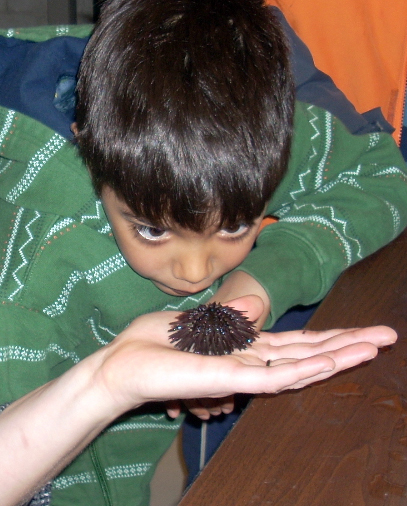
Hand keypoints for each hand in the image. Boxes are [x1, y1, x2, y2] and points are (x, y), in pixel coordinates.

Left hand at [95, 295, 396, 417]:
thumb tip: (253, 312)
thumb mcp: (199, 324)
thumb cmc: (158, 344)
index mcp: (244, 349)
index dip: (329, 338)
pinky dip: (303, 369)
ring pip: (299, 365)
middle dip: (348, 345)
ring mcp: (242, 373)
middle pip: (307, 353)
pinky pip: (272, 376)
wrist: (124, 364)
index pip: (295, 344)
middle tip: (386, 336)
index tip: (360, 331)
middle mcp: (250, 362)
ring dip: (337, 355)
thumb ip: (231, 322)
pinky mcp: (228, 379)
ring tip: (372, 346)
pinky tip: (329, 361)